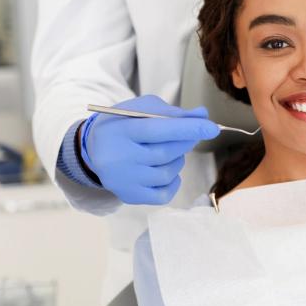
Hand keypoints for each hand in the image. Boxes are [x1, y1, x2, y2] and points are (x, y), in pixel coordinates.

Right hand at [80, 95, 219, 204]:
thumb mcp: (141, 109)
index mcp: (120, 131)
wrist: (93, 150)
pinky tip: (165, 169)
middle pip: (165, 153)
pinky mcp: (129, 195)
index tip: (212, 127)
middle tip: (189, 134)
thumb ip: (172, 112)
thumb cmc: (122, 124)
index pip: (158, 130)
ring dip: (177, 160)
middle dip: (185, 142)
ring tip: (166, 151)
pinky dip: (173, 181)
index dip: (187, 128)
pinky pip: (164, 193)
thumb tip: (202, 116)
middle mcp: (119, 158)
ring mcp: (124, 181)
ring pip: (167, 173)